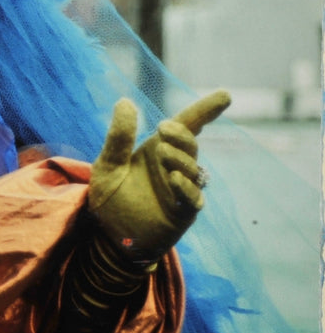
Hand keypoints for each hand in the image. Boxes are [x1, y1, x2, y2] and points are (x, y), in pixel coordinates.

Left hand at [89, 90, 230, 262]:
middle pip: (190, 144)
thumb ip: (119, 137)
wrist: (110, 237)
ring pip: (193, 169)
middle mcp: (174, 166)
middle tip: (162, 129)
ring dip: (180, 159)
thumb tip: (125, 101)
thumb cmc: (111, 199)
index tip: (225, 95)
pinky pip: (192, 198)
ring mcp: (181, 189)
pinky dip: (186, 188)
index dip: (206, 110)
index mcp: (158, 150)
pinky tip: (173, 179)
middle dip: (181, 134)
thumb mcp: (107, 165)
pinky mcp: (182, 212)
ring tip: (162, 153)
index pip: (186, 126)